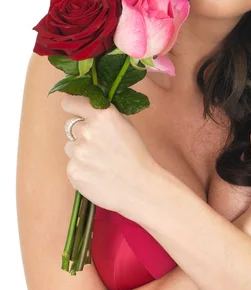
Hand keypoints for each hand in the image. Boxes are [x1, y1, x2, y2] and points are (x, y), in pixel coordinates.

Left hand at [61, 95, 167, 219]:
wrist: (140, 187)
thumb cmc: (137, 156)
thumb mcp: (126, 125)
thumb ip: (105, 115)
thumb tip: (91, 109)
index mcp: (102, 115)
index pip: (71, 102)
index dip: (73, 107)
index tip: (76, 112)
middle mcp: (86, 130)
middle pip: (70, 126)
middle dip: (81, 133)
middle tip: (98, 145)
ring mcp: (77, 151)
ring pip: (70, 147)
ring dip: (80, 152)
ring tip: (100, 162)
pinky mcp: (72, 170)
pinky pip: (72, 165)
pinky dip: (82, 169)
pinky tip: (97, 174)